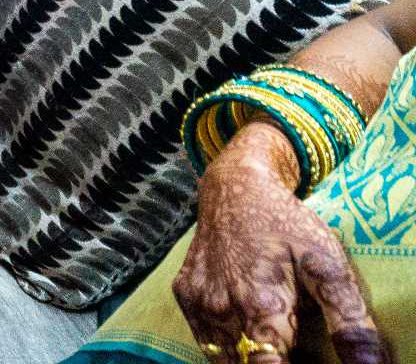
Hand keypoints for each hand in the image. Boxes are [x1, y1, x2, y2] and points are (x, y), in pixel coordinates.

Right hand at [173, 124, 386, 362]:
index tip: (302, 357)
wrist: (233, 185)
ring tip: (272, 337)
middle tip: (289, 341)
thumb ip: (348, 320)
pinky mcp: (184, 294)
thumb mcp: (326, 264)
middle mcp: (222, 308)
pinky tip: (246, 326)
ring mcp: (198, 302)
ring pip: (222, 358)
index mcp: (259, 305)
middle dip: (270, 360)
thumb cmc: (285, 222)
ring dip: (248, 356)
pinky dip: (226, 343)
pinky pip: (203, 338)